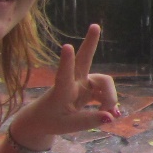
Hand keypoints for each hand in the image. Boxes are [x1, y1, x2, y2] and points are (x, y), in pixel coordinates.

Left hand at [10, 25, 120, 145]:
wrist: (42, 120)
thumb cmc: (50, 121)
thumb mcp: (68, 126)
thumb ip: (90, 121)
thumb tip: (110, 116)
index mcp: (62, 91)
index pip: (63, 75)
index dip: (66, 61)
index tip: (67, 46)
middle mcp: (73, 83)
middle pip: (84, 59)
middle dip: (90, 43)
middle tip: (95, 26)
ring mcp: (82, 83)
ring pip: (104, 82)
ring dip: (110, 97)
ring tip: (111, 114)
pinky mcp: (88, 88)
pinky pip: (105, 91)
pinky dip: (109, 102)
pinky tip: (109, 114)